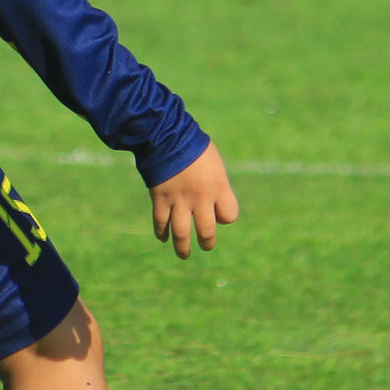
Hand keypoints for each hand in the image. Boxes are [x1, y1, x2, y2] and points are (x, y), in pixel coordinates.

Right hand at [149, 142, 238, 259]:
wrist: (166, 135)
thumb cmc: (193, 145)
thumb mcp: (214, 162)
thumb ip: (216, 183)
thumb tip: (214, 200)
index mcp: (218, 186)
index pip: (229, 215)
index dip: (225, 216)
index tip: (219, 213)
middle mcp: (200, 197)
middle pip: (207, 231)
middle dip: (207, 242)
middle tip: (206, 245)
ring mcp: (179, 199)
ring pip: (181, 234)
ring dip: (182, 247)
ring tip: (184, 254)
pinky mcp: (160, 198)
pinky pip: (161, 223)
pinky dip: (162, 233)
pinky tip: (163, 237)